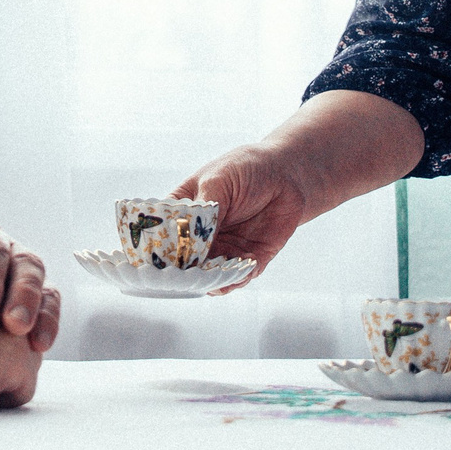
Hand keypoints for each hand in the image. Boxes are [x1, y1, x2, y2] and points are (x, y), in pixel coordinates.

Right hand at [171, 144, 318, 288]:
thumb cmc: (246, 168)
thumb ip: (204, 209)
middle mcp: (203, 236)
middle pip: (188, 262)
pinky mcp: (251, 257)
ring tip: (218, 278)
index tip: (162, 260)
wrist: (287, 173)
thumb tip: (191, 238)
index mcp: (186, 213)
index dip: (163, 248)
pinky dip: (239, 279)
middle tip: (192, 276)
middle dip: (189, 272)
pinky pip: (241, 276)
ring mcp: (226, 248)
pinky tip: (242, 271)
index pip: (166, 235)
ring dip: (214, 281)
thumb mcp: (218, 180)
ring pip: (213, 276)